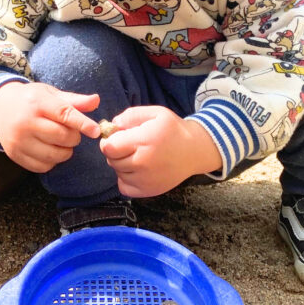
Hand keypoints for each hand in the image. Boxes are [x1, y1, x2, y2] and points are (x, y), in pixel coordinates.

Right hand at [0, 81, 100, 172]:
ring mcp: (18, 140)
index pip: (64, 114)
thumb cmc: (32, 100)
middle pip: (62, 137)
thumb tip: (96, 101)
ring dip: (65, 151)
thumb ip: (74, 100)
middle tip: (71, 132)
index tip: (96, 131)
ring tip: (60, 141)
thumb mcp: (51, 94)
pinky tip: (48, 149)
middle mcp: (25, 122)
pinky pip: (43, 166)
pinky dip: (52, 161)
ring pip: (54, 155)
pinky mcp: (14, 155)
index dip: (83, 124)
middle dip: (74, 137)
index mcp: (37, 103)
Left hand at [100, 105, 220, 196]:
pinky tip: (136, 170)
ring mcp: (145, 180)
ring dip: (121, 164)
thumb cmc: (174, 130)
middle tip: (128, 146)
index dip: (108, 141)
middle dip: (115, 152)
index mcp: (144, 141)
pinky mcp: (148, 191)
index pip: (109, 147)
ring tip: (136, 156)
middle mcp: (143, 163)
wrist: (195, 151)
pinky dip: (126, 179)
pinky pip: (124, 187)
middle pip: (111, 160)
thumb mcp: (156, 113)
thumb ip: (132, 115)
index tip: (116, 137)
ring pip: (118, 173)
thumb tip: (113, 124)